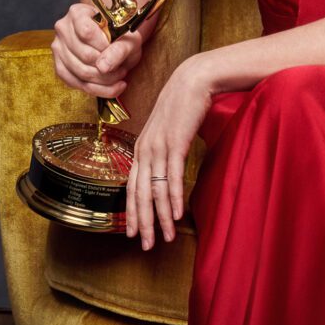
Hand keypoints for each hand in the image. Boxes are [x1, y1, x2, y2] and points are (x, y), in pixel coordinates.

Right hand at [51, 2, 142, 98]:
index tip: (118, 50)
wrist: (114, 40)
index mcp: (77, 13)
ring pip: (81, 72)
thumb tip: (104, 66)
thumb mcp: (128, 37)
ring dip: (105, 80)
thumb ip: (119, 48)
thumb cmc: (121, 35)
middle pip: (84, 55)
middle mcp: (63, 29)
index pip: (87, 32)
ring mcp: (58, 49)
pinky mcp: (60, 68)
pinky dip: (99, 90)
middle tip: (123, 68)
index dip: (104, 46)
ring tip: (120, 75)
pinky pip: (78, 84)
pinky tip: (114, 87)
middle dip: (108, 67)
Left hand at [125, 54, 216, 250]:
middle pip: (139, 194)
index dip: (132, 212)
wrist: (193, 79)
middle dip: (143, 222)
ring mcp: (159, 146)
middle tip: (146, 246)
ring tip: (165, 237)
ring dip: (159, 217)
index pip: (131, 187)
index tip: (133, 233)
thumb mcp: (167, 128)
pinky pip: (172, 177)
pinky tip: (175, 214)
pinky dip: (172, 198)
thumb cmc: (183, 103)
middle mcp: (145, 149)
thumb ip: (163, 147)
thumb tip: (166, 166)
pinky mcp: (175, 143)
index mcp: (141, 147)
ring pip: (154, 190)